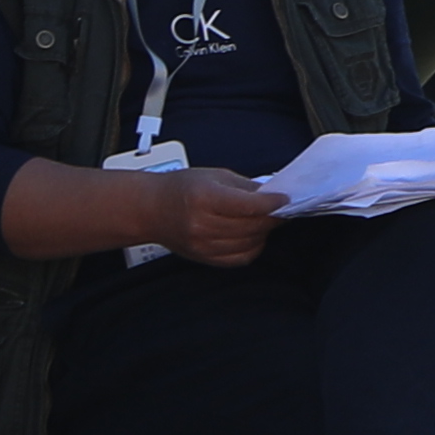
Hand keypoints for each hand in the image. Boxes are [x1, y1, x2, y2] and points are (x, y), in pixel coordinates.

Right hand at [154, 165, 280, 266]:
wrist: (150, 210)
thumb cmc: (179, 189)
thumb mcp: (214, 176)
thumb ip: (245, 186)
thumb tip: (273, 194)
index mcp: (204, 197)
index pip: (248, 205)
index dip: (272, 203)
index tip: (284, 199)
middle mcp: (202, 224)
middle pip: (252, 226)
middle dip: (272, 217)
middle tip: (280, 208)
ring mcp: (202, 245)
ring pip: (249, 243)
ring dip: (264, 232)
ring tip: (265, 220)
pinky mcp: (203, 258)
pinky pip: (239, 258)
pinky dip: (253, 248)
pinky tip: (253, 236)